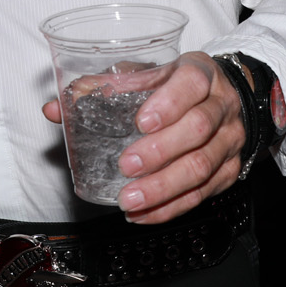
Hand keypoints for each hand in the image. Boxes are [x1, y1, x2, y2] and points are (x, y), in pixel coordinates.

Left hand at [42, 50, 245, 223]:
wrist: (226, 98)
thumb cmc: (179, 85)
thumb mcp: (148, 74)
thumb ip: (103, 86)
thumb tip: (57, 108)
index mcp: (200, 73)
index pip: (191, 83)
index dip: (168, 103)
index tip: (140, 122)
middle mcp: (220, 106)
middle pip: (198, 129)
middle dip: (160, 151)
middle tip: (126, 165)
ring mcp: (228, 140)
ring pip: (202, 166)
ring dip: (163, 188)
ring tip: (130, 199)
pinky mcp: (228, 170)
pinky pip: (203, 193)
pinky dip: (171, 207)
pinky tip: (145, 213)